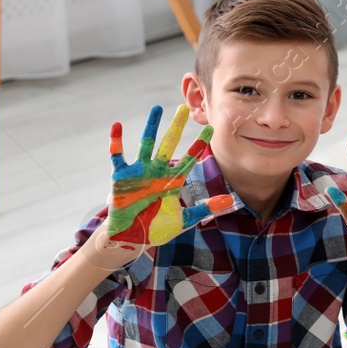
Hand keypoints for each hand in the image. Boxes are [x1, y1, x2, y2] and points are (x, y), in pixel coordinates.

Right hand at [107, 106, 230, 246]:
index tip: (211, 128)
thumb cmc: (157, 229)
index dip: (199, 144)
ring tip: (156, 108)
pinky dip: (116, 142)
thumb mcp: (185, 219)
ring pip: (147, 144)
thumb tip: (230, 200)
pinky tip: (116, 126)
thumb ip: (205, 208)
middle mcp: (157, 172)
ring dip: (151, 126)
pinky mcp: (120, 177)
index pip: (190, 158)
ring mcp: (139, 172)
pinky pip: (118, 156)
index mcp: (173, 180)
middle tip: (183, 108)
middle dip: (176, 127)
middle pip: (169, 144)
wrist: (131, 239)